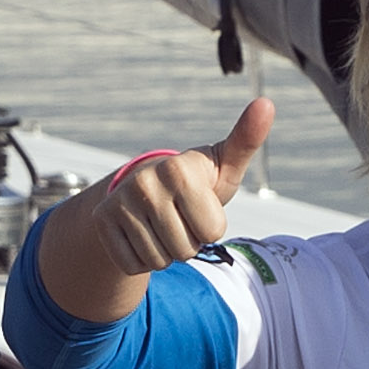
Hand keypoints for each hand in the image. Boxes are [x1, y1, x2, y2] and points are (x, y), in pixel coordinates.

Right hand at [86, 98, 272, 277]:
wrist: (148, 185)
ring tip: (163, 225)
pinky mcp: (102, 221)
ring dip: (167, 252)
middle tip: (181, 218)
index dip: (211, 227)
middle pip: (186, 250)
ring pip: (159, 261)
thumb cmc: (198, 180)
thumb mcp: (225, 164)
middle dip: (189, 242)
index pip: (212, 232)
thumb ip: (247, 139)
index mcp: (178, 169)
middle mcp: (145, 183)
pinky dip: (142, 260)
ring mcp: (120, 202)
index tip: (201, 206)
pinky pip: (133, 265)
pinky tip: (143, 234)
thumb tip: (266, 103)